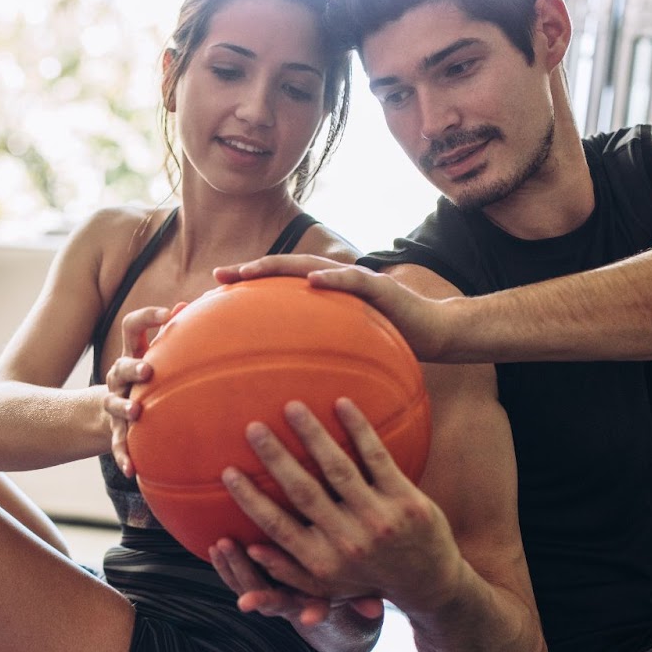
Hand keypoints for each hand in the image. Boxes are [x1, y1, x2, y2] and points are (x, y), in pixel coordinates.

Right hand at [103, 304, 178, 477]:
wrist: (113, 414)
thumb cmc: (147, 380)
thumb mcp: (157, 355)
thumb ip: (174, 335)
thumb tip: (197, 304)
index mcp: (132, 355)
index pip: (132, 327)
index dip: (147, 317)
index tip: (170, 313)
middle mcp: (119, 377)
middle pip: (120, 366)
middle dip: (133, 367)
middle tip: (148, 370)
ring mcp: (115, 404)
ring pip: (113, 403)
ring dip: (123, 406)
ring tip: (135, 411)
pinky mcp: (116, 432)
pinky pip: (118, 445)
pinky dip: (124, 456)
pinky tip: (132, 470)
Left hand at [209, 537, 383, 624]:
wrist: (318, 601)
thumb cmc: (342, 585)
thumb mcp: (357, 594)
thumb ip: (364, 600)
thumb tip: (375, 609)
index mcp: (317, 603)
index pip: (317, 609)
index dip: (315, 613)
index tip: (311, 619)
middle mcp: (290, 603)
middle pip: (275, 602)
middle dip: (261, 598)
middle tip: (248, 600)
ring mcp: (269, 594)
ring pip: (249, 587)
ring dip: (235, 570)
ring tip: (223, 546)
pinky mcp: (253, 583)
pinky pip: (235, 579)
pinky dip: (224, 566)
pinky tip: (214, 546)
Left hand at [212, 253, 461, 361]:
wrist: (437, 334)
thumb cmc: (391, 346)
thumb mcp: (347, 353)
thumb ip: (319, 357)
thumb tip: (285, 385)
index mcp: (324, 299)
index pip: (280, 288)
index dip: (249, 287)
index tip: (214, 293)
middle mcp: (335, 283)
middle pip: (285, 270)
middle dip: (250, 270)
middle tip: (217, 275)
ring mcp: (357, 281)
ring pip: (311, 266)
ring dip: (279, 267)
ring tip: (251, 270)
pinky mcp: (380, 288)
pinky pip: (352, 280)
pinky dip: (331, 278)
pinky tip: (310, 279)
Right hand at [222, 398, 464, 613]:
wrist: (431, 584)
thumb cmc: (367, 579)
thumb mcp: (327, 585)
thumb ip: (288, 569)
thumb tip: (249, 549)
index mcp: (322, 560)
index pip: (277, 526)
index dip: (250, 499)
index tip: (228, 471)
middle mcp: (348, 541)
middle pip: (302, 491)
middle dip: (275, 457)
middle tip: (253, 427)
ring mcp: (379, 518)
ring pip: (338, 468)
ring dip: (312, 434)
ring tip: (292, 406)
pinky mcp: (407, 500)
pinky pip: (377, 457)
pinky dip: (359, 429)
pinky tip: (342, 403)